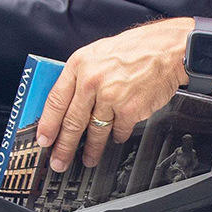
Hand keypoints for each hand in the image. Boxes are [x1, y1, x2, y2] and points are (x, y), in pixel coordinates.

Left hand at [36, 19, 191, 171]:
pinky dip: (117, 136)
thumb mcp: (98, 54)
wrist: (168, 50)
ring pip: (95, 131)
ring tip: (88, 159)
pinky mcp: (130, 110)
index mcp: (80, 64)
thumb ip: (81, 77)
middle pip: (72, 122)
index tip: (44, 140)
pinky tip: (117, 136)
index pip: (55, 100)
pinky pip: (118, 131)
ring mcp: (111, 97)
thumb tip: (67, 104)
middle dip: (64, 147)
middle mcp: (92, 80)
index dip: (47, 124)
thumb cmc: (136, 50)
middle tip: (59, 161)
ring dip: (91, 150)